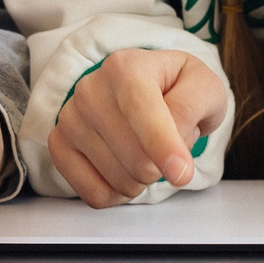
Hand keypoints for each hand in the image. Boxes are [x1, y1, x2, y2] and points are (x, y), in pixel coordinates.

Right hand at [48, 47, 228, 207]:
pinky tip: (126, 172)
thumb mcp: (204, 87)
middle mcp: (91, 90)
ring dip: (145, 180)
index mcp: (126, 67)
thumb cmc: (176, 88)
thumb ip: (194, 107)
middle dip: (164, 166)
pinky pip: (94, 195)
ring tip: (147, 153)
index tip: (182, 174)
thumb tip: (174, 153)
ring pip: (119, 180)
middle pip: (137, 158)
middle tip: (169, 148)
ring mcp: (71, 119)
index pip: (143, 114)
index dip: (164, 147)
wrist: (145, 87)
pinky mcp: (59, 145)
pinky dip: (119, 194)